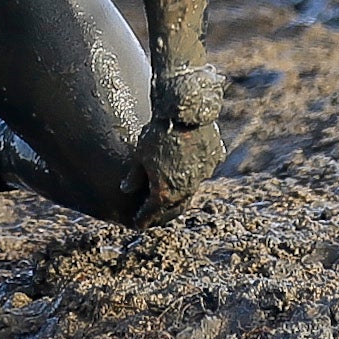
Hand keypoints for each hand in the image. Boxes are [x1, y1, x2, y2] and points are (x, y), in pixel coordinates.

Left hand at [128, 64, 227, 226]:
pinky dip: (191, 176)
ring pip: (189, 192)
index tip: (137, 225)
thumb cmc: (157, 134)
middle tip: (153, 215)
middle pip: (173, 207)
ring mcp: (202, 176)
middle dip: (162, 213)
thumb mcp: (139, 155)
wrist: (185, 113)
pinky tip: (186, 171)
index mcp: (165, 191)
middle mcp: (185, 189)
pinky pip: (200, 174)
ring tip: (169, 197)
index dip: (143, 219)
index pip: (152, 212)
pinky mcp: (212, 161)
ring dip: (178, 197)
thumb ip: (134, 176)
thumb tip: (125, 189)